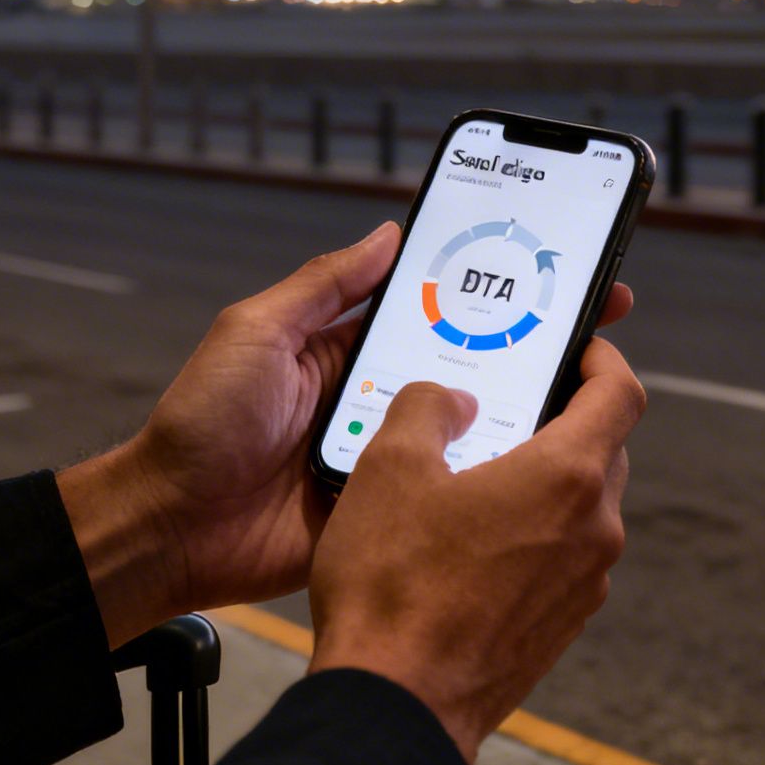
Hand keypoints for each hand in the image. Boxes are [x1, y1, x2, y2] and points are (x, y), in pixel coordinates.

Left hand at [58, 223, 635, 648]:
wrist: (172, 529)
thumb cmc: (201, 425)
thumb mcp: (255, 333)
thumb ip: (322, 285)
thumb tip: (388, 234)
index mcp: (345, 350)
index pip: (430, 309)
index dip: (485, 290)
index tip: (545, 269)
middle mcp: (374, 399)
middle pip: (462, 365)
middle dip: (523, 345)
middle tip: (592, 321)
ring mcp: (386, 458)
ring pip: (465, 429)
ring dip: (512, 412)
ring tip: (579, 386)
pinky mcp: (388, 512)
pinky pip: (443, 491)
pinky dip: (483, 479)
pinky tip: (535, 463)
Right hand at [306, 337, 644, 763]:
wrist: (398, 707)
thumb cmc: (395, 585)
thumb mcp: (389, 467)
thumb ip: (427, 409)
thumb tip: (447, 399)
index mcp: (568, 476)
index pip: (621, 393)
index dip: (604, 359)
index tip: (577, 349)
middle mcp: (594, 529)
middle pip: (604, 450)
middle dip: (564, 421)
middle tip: (508, 409)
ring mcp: (585, 584)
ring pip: (581, 509)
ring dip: (543, 485)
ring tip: (476, 480)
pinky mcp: (563, 626)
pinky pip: (562, 559)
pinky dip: (533, 537)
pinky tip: (471, 546)